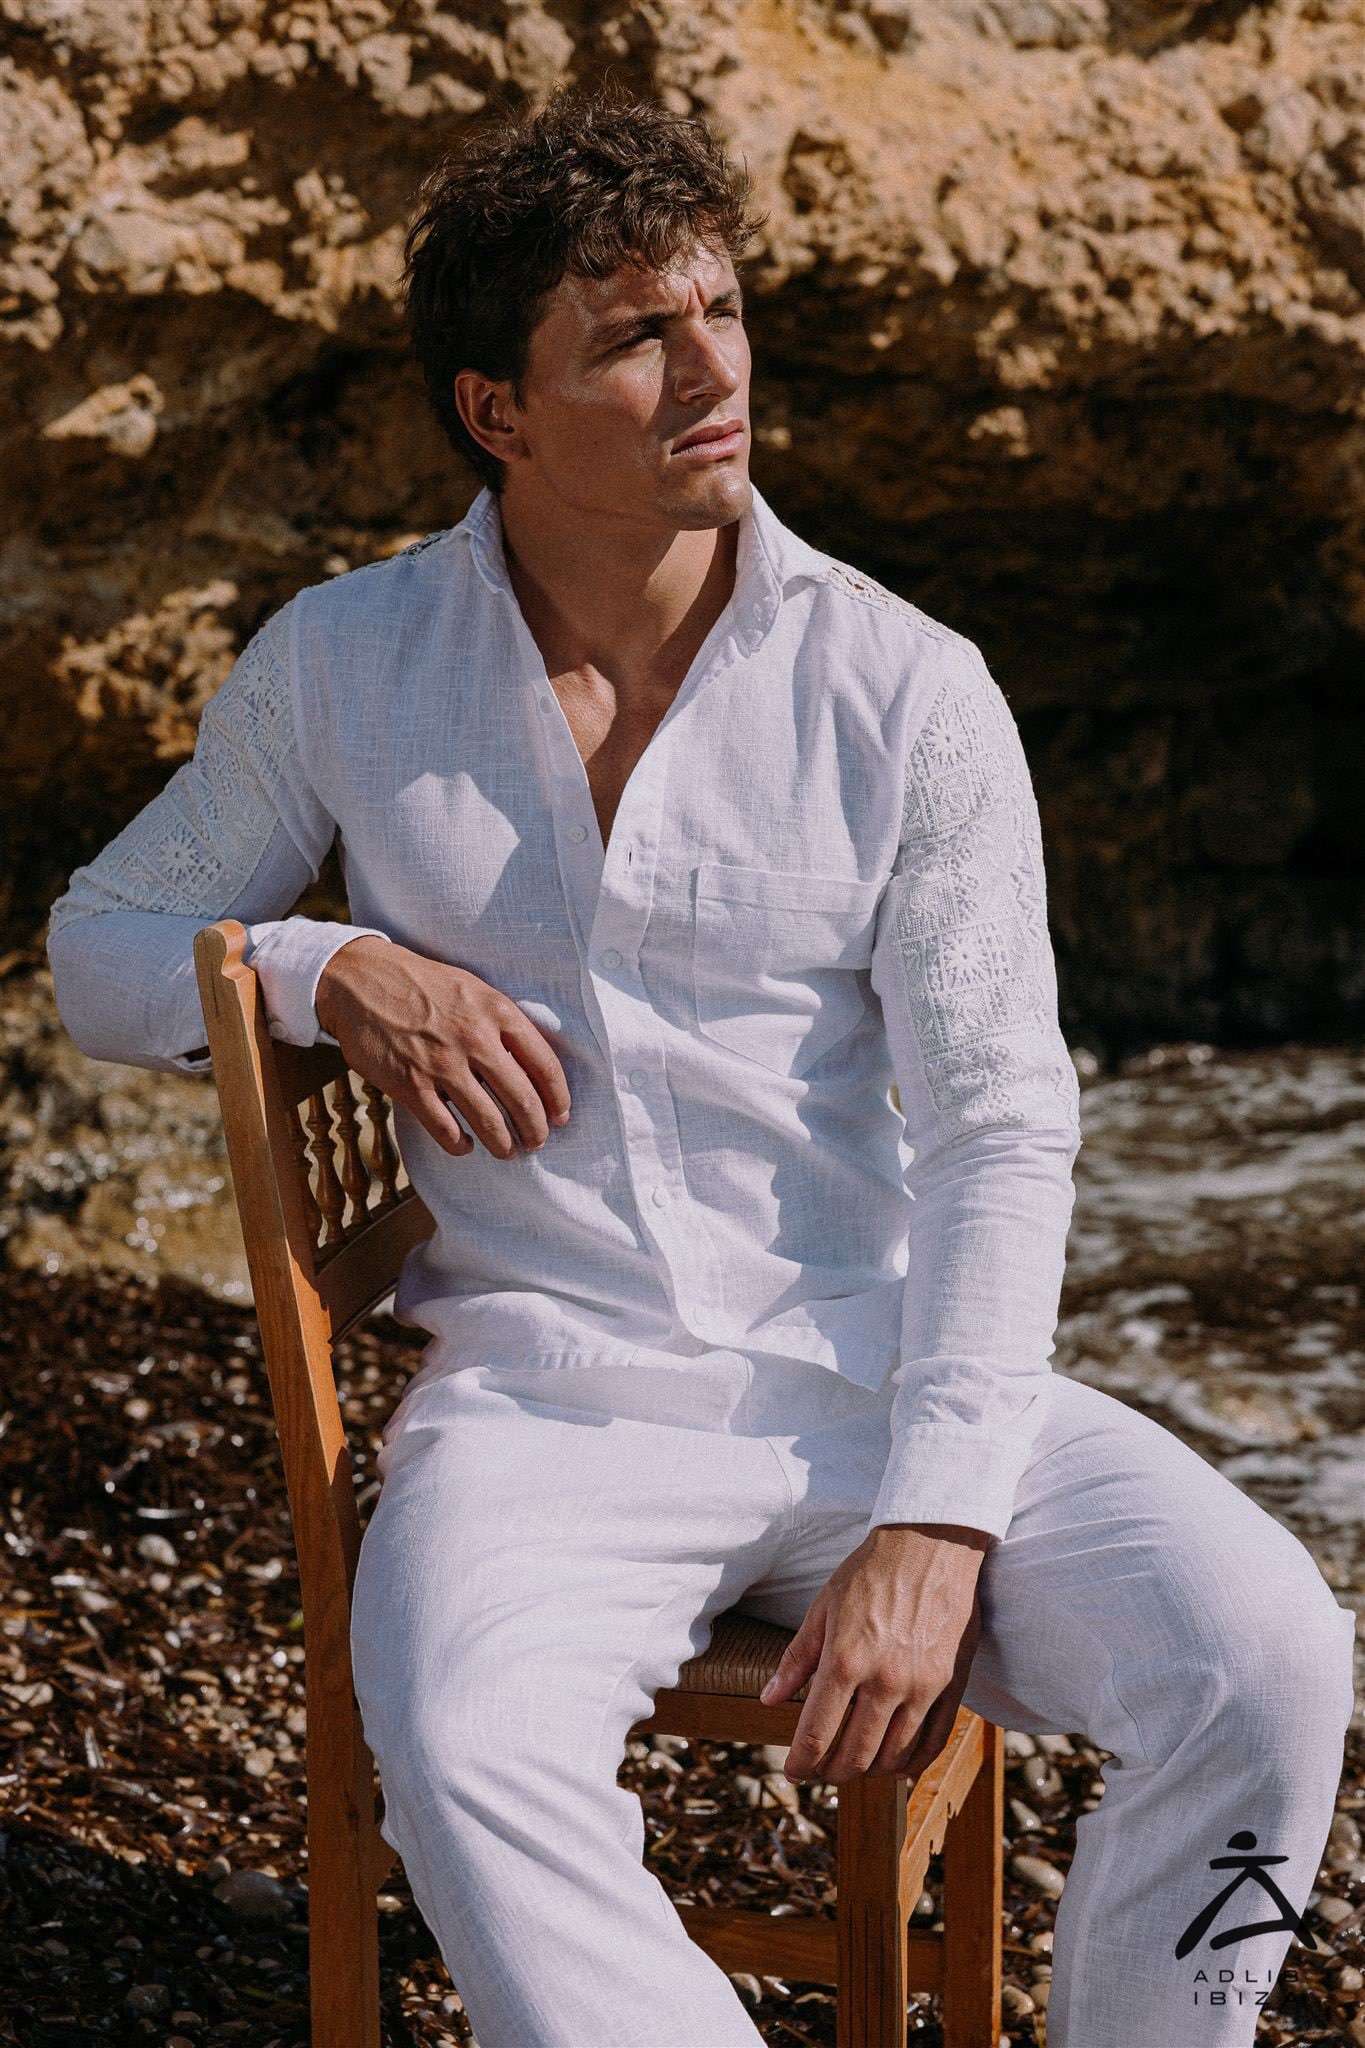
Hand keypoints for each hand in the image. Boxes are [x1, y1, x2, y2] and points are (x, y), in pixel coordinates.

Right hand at [315, 935, 571, 1159]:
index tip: (561, 1116)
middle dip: (536, 1130)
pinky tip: (465, 1146)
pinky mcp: (409, 1084)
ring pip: (488, 1121)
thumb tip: (533, 1063)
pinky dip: (460, 1145)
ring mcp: (441, 1064)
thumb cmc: (424, 984)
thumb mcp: (474, 989)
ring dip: (503, 1144)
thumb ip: (503, 1022)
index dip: (558, 1098)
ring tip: (508, 1151)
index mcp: (497, 1012)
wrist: (362, 980)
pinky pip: (445, 1129)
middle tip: (537, 1141)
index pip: (545, 1065)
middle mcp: (474, 1039)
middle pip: (522, 1100)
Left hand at [758, 1523, 988, 1783]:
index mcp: (845, 1660)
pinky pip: (933, 1742)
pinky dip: (912, 1763)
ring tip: (855, 1763)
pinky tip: (897, 1765)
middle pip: (854, 1755)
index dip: (801, 1762)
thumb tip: (769, 1699)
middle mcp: (885, 1680)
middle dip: (831, 1771)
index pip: (817, 1734)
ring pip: (893, 1756)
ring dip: (869, 1770)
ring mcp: (923, 1686)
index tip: (794, 1770)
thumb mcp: (822, 1609)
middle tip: (821, 1769)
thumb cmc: (870, 1571)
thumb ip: (796, 1660)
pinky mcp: (952, 1685)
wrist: (931, 1543)